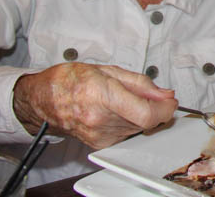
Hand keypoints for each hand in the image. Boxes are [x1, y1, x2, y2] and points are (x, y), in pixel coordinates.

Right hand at [12, 63, 176, 148]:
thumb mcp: (108, 70)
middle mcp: (101, 119)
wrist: (42, 100)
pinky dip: (129, 122)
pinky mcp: (99, 143)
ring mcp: (99, 134)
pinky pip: (126, 133)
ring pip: (138, 128)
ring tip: (124, 99)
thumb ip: (140, 83)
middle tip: (152, 95)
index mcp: (103, 95)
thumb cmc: (69, 81)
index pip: (147, 114)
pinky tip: (117, 111)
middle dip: (155, 108)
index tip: (171, 101)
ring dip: (142, 115)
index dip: (166, 109)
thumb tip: (164, 94)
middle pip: (146, 121)